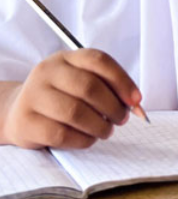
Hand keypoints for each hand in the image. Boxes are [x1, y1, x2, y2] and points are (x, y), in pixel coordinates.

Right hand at [0, 49, 139, 148]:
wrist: (19, 112)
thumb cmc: (63, 97)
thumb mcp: (83, 83)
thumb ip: (110, 89)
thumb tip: (136, 105)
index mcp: (66, 58)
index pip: (99, 61)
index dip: (123, 81)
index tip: (136, 100)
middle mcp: (47, 72)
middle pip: (89, 87)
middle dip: (113, 107)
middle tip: (122, 119)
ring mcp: (33, 96)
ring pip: (75, 112)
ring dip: (100, 126)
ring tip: (106, 130)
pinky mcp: (26, 122)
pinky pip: (61, 134)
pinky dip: (83, 140)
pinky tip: (88, 138)